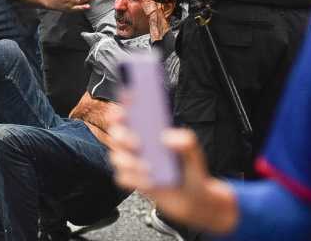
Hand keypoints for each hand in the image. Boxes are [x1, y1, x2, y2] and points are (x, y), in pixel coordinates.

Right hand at [107, 109, 238, 233]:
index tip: (121, 111)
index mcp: (149, 131)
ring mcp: (134, 163)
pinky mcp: (133, 180)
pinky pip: (122, 178)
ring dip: (129, 161)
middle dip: (122, 136)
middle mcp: (138, 145)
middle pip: (117, 134)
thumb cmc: (191, 170)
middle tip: (137, 143)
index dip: (120, 111)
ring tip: (148, 168)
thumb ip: (186, 142)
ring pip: (116, 157)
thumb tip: (166, 137)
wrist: (193, 199)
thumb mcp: (194, 153)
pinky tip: (149, 182)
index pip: (129, 115)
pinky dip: (133, 179)